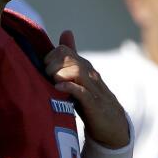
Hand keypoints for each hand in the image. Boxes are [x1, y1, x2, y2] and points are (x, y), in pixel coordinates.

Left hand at [44, 30, 129, 148]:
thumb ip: (71, 57)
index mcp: (84, 66)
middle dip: (52, 67)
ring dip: (59, 75)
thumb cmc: (91, 100)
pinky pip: (82, 92)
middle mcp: (89, 73)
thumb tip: (66, 32)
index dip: (49, 58)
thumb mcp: (79, 77)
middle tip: (47, 79)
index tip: (44, 71)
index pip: (63, 50)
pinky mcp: (94, 104)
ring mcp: (93, 88)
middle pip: (68, 58)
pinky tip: (59, 88)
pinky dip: (70, 87)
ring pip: (75, 71)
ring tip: (53, 84)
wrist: (112, 124)